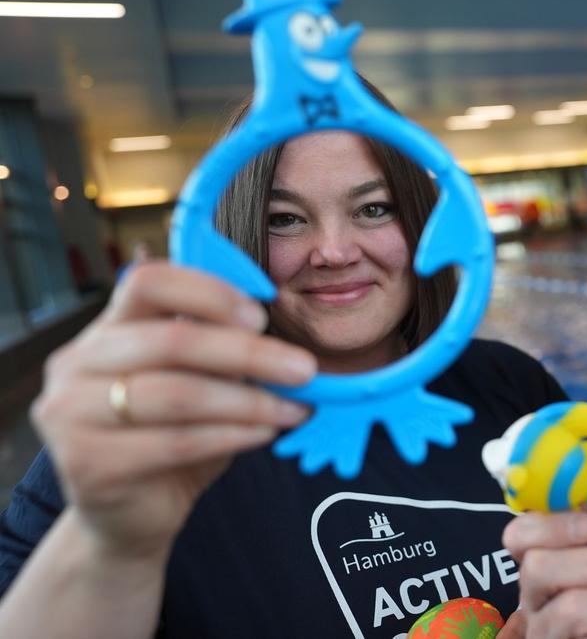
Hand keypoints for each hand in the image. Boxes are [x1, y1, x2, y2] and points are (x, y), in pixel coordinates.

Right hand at [32, 262, 315, 560]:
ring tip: (294, 408)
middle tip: (305, 369)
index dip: (209, 292)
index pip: (147, 282)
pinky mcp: (87, 463)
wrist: (129, 516)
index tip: (261, 315)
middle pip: (172, 340)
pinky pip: (177, 441)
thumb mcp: (197, 383)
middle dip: (250, 353)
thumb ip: (219, 352)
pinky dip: (232, 435)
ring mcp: (70, 414)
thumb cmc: (169, 438)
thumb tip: (279, 332)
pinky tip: (266, 433)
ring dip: (250, 401)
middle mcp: (76, 364)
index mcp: (105, 330)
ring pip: (178, 394)